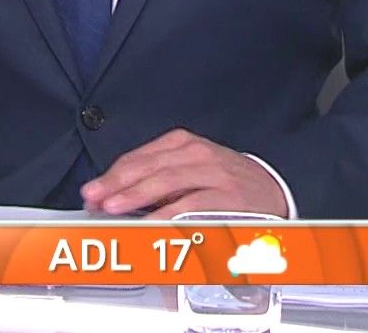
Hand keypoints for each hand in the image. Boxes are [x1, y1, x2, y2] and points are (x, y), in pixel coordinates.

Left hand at [82, 129, 289, 218]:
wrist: (275, 191)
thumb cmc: (226, 184)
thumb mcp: (189, 171)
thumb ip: (155, 179)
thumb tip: (112, 196)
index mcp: (182, 144)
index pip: (137, 158)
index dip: (111, 176)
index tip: (92, 193)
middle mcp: (196, 153)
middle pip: (148, 168)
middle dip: (117, 186)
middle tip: (96, 201)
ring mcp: (214, 173)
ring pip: (167, 182)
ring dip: (137, 197)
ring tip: (115, 209)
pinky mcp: (228, 196)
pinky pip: (193, 204)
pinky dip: (169, 215)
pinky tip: (151, 224)